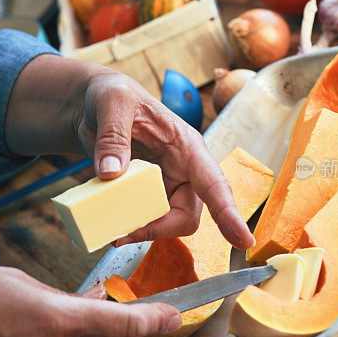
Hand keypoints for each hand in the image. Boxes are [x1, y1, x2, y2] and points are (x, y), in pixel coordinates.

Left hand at [5, 57, 253, 248]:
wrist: (93, 106)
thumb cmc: (114, 95)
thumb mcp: (112, 102)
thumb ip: (112, 135)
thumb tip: (112, 172)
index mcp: (186, 146)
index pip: (214, 183)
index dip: (229, 214)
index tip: (244, 241)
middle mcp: (182, 170)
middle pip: (187, 216)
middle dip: (159, 229)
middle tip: (123, 234)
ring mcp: (164, 185)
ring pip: (165, 223)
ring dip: (141, 231)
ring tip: (112, 230)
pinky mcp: (145, 194)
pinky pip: (144, 220)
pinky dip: (128, 226)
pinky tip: (107, 222)